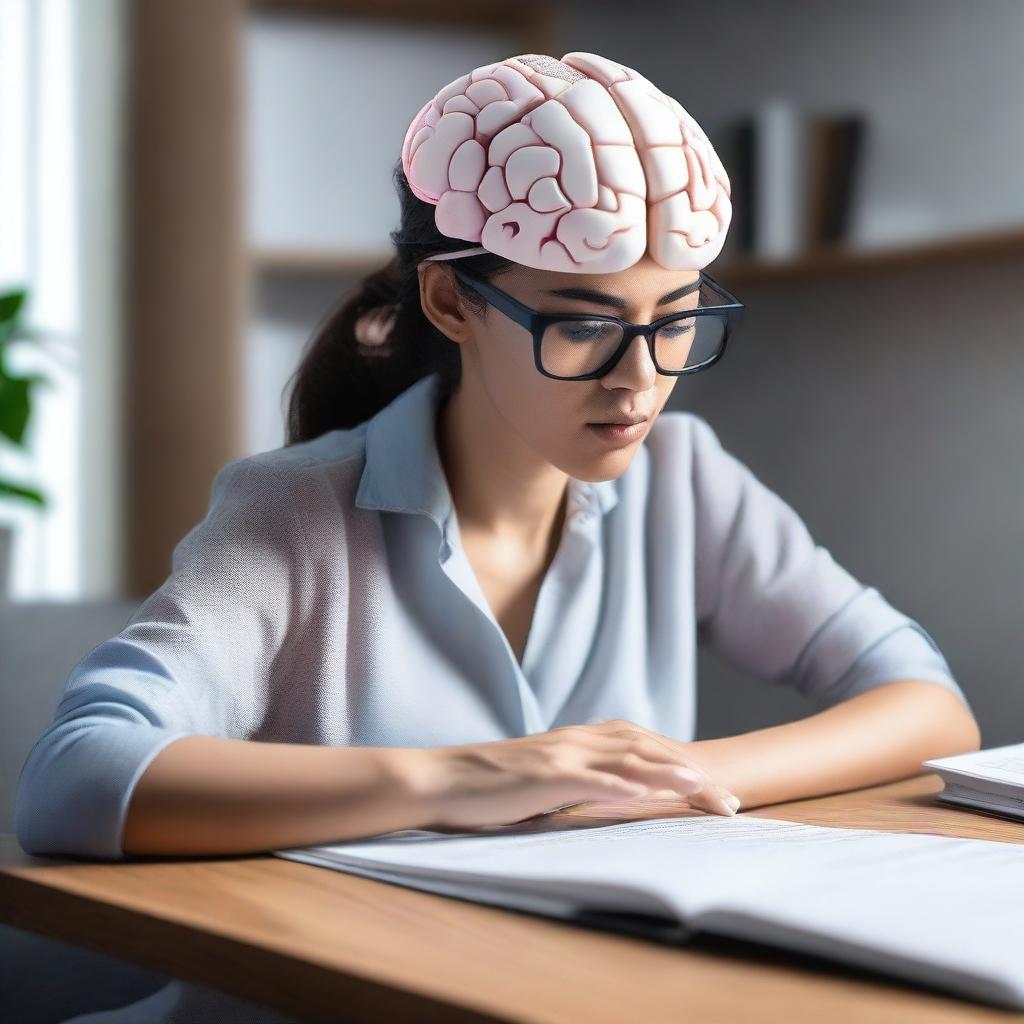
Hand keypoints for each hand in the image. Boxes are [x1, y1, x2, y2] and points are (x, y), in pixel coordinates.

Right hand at [403, 719, 741, 831]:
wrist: (446, 779)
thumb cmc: (496, 787)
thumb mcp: (549, 781)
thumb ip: (585, 783)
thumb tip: (623, 800)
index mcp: (581, 741)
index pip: (644, 748)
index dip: (684, 766)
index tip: (717, 791)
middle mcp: (578, 740)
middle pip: (648, 751)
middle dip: (692, 774)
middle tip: (730, 801)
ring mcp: (562, 754)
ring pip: (627, 759)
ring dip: (669, 775)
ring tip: (704, 789)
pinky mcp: (545, 774)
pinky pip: (589, 778)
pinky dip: (620, 785)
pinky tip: (645, 796)